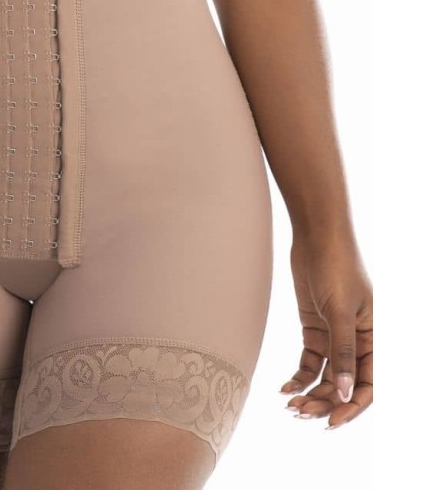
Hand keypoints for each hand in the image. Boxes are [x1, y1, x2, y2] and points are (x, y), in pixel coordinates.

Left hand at [280, 228, 372, 429]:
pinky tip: (284, 387)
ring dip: (310, 392)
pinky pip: (310, 361)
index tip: (331, 422)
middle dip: (325, 401)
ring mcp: (335, 336)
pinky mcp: (315, 328)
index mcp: (374, 339)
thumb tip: (344, 393)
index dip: (352, 406)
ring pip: (326, 376)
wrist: (316, 236)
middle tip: (301, 412)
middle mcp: (357, 341)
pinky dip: (299, 376)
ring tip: (290, 405)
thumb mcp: (340, 311)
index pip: (368, 384)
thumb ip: (342, 352)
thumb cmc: (336, 266)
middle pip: (343, 384)